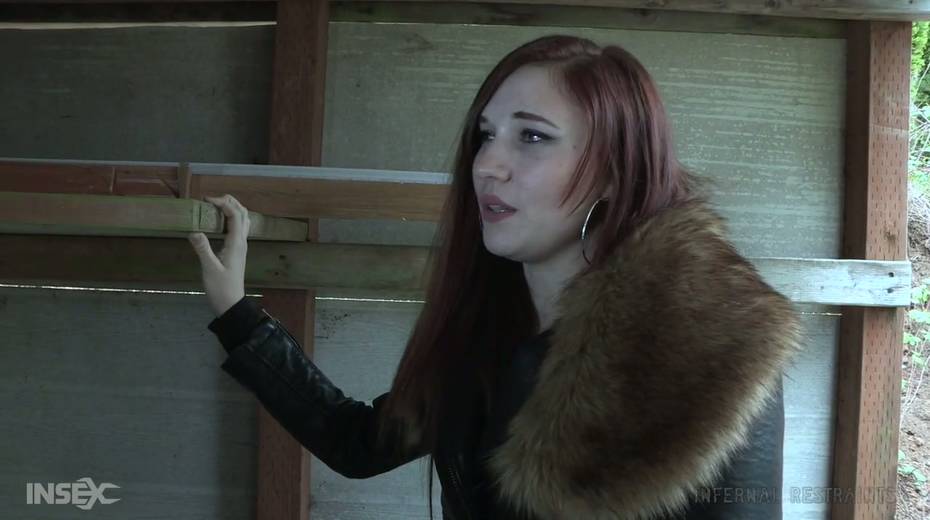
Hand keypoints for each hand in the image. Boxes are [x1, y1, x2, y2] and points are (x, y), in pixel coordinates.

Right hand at [188, 194, 250, 316]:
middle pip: (243, 214)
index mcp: (236, 243)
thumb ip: (202, 249)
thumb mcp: (209, 268)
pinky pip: (237, 229)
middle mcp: (241, 241)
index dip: (223, 203)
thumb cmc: (221, 288)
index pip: (235, 215)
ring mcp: (240, 246)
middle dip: (230, 202)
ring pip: (242, 221)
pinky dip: (230, 219)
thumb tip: (193, 231)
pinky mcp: (236, 251)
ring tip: (215, 206)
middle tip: (211, 200)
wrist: (231, 303)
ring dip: (232, 209)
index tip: (206, 200)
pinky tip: (218, 222)